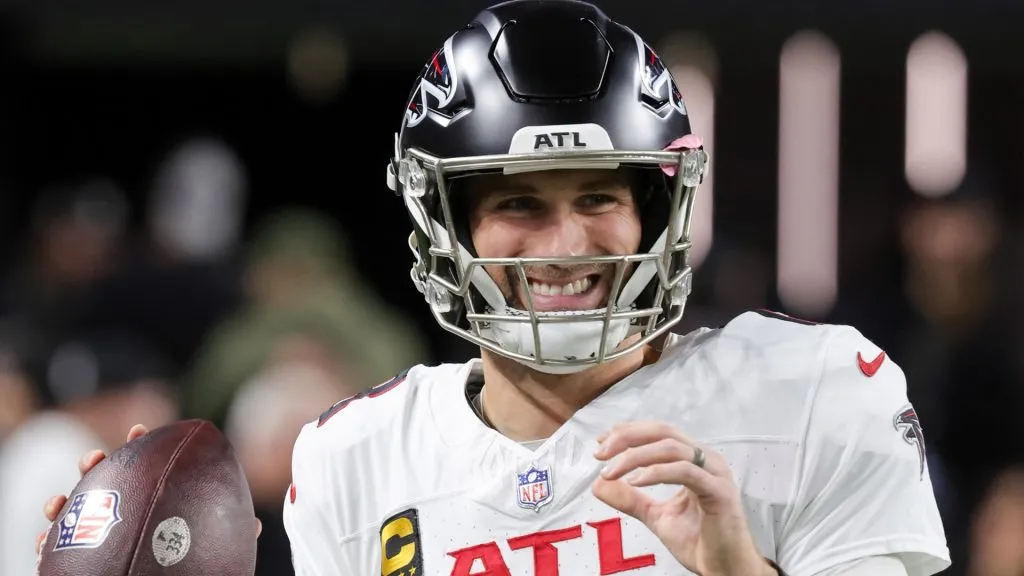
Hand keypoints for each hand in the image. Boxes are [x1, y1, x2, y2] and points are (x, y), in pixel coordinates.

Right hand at [35, 424, 262, 554]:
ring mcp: (97, 532)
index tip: (139, 431)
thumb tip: (255, 526)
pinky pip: (56, 547)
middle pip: (105, 480)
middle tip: (94, 458)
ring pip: (74, 510)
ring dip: (64, 500)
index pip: (144, 466)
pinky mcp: (79, 555)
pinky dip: (47, 541)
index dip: (140, 445)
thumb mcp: (204, 548)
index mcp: (151, 499)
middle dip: (96, 464)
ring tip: (58, 501)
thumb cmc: (183, 566)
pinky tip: (41, 540)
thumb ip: (223, 533)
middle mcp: (121, 511)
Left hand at [592, 422, 773, 575]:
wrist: (725, 570)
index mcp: (694, 460)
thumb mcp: (656, 515)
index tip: (601, 442)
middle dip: (627, 437)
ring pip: (671, 448)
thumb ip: (630, 499)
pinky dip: (656, 473)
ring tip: (611, 472)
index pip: (658, 432)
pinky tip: (635, 481)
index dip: (628, 432)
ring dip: (635, 456)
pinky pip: (685, 471)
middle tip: (600, 453)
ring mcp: (715, 474)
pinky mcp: (719, 492)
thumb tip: (598, 484)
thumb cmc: (699, 541)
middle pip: (663, 432)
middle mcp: (706, 460)